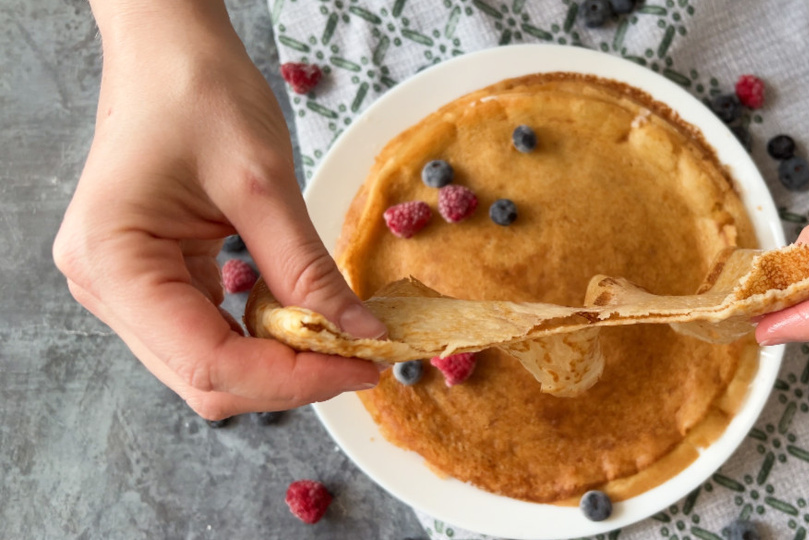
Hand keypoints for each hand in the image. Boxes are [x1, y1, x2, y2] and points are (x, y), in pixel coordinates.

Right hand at [53, 1, 385, 418]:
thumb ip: (307, 270)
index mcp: (114, 262)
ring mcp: (121, 287)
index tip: (362, 367)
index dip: (292, 378)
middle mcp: (103, 287)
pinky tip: (302, 320)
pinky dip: (258, 337)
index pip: (208, 361)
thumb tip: (361, 335)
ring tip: (340, 342)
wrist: (169, 52)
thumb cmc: (200, 95)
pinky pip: (205, 332)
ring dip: (276, 363)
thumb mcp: (263, 183)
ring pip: (205, 364)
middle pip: (204, 377)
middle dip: (288, 377)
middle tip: (361, 358)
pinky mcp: (147, 280)